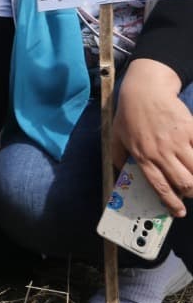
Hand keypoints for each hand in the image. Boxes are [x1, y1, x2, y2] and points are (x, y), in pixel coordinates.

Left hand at [112, 59, 192, 217]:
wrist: (145, 90)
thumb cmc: (129, 115)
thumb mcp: (116, 138)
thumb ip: (118, 158)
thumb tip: (121, 176)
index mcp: (142, 156)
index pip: (159, 186)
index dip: (171, 203)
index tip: (178, 212)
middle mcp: (160, 151)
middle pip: (184, 182)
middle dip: (190, 193)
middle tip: (189, 193)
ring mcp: (178, 140)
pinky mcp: (191, 128)